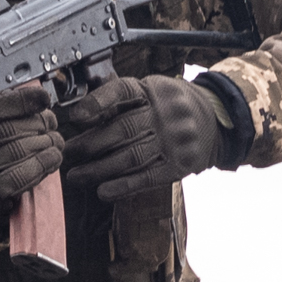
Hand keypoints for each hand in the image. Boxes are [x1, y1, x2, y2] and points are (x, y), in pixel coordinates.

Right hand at [0, 83, 62, 234]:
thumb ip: (6, 113)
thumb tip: (39, 99)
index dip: (23, 101)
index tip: (43, 99)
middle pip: (11, 128)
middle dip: (40, 124)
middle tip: (52, 125)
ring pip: (20, 150)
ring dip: (47, 144)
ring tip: (56, 143)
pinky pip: (22, 176)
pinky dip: (44, 164)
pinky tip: (52, 159)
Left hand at [58, 72, 237, 200]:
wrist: (215, 121)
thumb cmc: (171, 105)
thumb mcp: (151, 90)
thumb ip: (119, 97)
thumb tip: (82, 105)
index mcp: (152, 90)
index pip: (122, 91)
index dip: (97, 103)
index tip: (75, 117)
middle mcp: (164, 113)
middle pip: (122, 129)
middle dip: (90, 143)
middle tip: (66, 153)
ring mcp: (174, 140)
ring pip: (130, 156)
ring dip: (99, 170)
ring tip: (76, 176)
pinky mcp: (179, 165)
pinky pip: (147, 177)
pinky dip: (123, 186)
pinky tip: (103, 192)